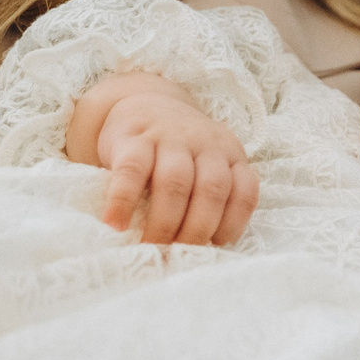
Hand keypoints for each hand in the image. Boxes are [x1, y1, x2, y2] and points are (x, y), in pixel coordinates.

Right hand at [65, 72, 259, 246]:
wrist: (144, 102)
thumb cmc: (178, 151)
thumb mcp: (206, 164)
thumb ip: (209, 197)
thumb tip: (199, 254)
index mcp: (230, 154)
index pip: (244, 192)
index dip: (232, 224)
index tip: (213, 247)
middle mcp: (205, 143)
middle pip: (211, 190)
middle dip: (196, 231)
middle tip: (177, 256)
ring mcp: (170, 137)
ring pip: (175, 182)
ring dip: (164, 222)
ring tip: (150, 247)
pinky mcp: (134, 138)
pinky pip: (131, 171)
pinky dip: (124, 201)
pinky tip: (115, 224)